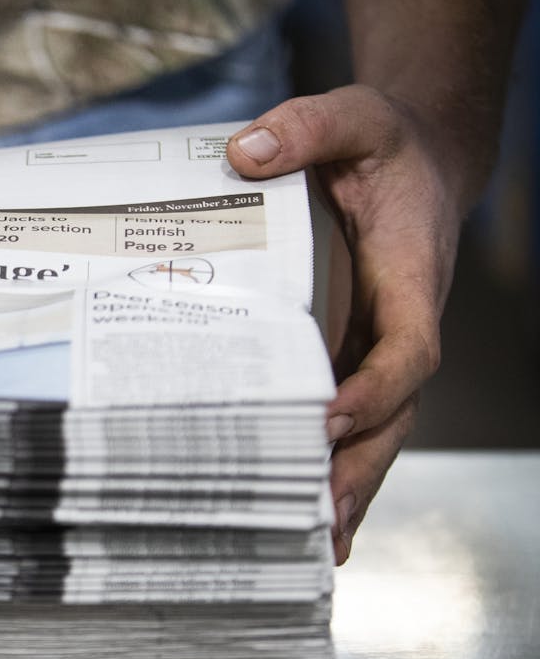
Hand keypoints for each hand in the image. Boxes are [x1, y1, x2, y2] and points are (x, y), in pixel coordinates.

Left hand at [227, 85, 463, 563]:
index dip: (377, 388)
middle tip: (321, 519)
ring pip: (376, 430)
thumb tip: (245, 150)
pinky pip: (351, 417)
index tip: (332, 417)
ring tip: (314, 544)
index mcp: (410, 277)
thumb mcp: (352, 115)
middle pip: (394, 414)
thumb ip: (307, 126)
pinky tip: (304, 510)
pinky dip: (332, 463)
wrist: (413, 157)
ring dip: (349, 485)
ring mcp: (380, 346)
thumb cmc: (382, 143)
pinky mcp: (355, 354)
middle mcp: (402, 325)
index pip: (407, 349)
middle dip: (360, 467)